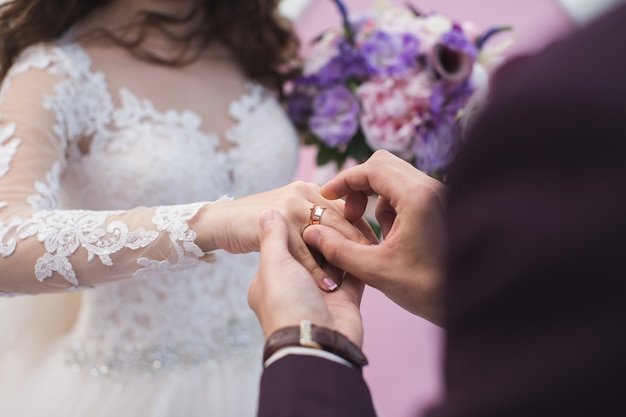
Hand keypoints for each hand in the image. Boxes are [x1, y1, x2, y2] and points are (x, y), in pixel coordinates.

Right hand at [192, 181, 376, 291]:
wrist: (220, 221)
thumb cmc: (258, 224)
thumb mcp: (290, 218)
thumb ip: (314, 222)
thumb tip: (345, 242)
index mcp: (309, 190)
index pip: (345, 208)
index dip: (362, 229)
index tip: (377, 250)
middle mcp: (302, 193)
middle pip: (340, 219)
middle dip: (359, 243)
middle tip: (376, 265)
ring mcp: (289, 207)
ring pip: (326, 233)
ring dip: (343, 256)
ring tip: (359, 275)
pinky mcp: (276, 223)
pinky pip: (304, 251)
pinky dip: (318, 271)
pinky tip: (330, 286)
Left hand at [248, 209, 363, 346]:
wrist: (315, 344)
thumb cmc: (287, 306)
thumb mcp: (273, 266)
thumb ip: (272, 238)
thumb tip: (267, 212)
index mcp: (273, 280)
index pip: (287, 245)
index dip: (298, 227)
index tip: (310, 208)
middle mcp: (297, 286)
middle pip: (313, 252)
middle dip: (323, 235)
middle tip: (334, 213)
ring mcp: (322, 294)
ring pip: (335, 261)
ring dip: (342, 244)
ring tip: (351, 222)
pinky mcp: (346, 300)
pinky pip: (354, 275)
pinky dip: (359, 259)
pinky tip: (365, 240)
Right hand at [302, 151, 446, 325]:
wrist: (472, 301)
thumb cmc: (428, 289)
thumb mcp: (375, 271)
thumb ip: (338, 250)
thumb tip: (311, 232)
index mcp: (417, 197)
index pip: (371, 169)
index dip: (343, 180)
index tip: (326, 196)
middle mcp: (431, 188)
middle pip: (383, 165)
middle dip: (359, 186)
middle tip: (348, 214)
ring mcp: (439, 195)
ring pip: (395, 178)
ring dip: (375, 198)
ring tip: (373, 235)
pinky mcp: (442, 206)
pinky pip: (409, 192)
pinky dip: (392, 207)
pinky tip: (391, 238)